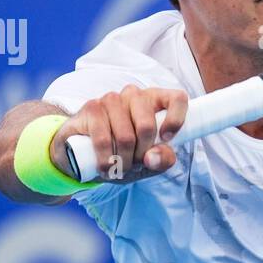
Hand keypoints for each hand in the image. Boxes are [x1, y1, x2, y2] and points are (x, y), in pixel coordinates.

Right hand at [51, 86, 187, 182]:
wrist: (84, 155)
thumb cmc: (125, 154)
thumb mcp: (150, 162)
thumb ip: (162, 160)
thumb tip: (152, 158)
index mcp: (156, 101)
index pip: (177, 98)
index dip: (176, 120)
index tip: (166, 139)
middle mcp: (134, 95)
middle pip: (147, 126)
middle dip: (141, 153)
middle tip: (134, 163)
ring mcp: (112, 99)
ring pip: (126, 137)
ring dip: (123, 161)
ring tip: (118, 167)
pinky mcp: (91, 108)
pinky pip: (103, 139)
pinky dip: (106, 160)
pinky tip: (105, 167)